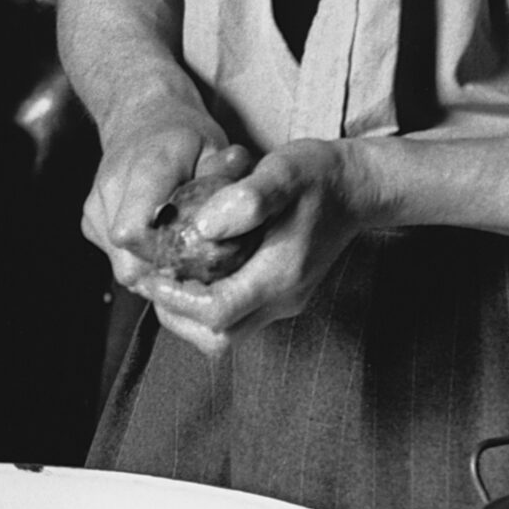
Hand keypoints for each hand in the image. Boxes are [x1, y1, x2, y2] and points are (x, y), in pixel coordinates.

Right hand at [84, 123, 252, 299]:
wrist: (141, 114)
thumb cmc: (184, 134)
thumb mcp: (215, 148)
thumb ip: (224, 181)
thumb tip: (242, 210)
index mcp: (144, 171)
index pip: (132, 232)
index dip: (162, 256)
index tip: (192, 256)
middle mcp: (111, 189)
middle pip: (127, 260)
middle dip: (163, 271)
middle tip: (193, 263)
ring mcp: (96, 206)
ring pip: (121, 265)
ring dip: (152, 265)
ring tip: (178, 246)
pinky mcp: (90, 219)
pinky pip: (115, 256)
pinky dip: (139, 256)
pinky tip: (159, 237)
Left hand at [133, 139, 371, 357]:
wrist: (357, 188)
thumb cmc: (318, 175)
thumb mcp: (284, 171)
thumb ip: (248, 199)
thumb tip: (204, 228)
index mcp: (281, 273)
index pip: (217, 312)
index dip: (176, 299)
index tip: (152, 272)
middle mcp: (284, 298)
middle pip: (217, 337)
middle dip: (176, 315)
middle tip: (152, 278)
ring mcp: (284, 302)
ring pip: (225, 334)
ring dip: (188, 315)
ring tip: (166, 276)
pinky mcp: (279, 296)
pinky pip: (235, 317)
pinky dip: (205, 306)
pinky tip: (191, 272)